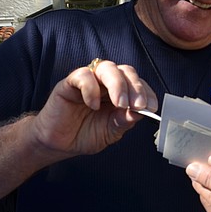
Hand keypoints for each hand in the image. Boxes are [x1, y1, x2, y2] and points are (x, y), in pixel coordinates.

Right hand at [29, 59, 157, 158]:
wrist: (58, 144)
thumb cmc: (85, 134)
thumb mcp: (111, 132)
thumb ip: (124, 121)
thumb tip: (140, 112)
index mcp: (119, 92)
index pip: (138, 83)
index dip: (147, 92)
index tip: (152, 107)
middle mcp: (105, 83)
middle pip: (125, 71)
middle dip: (135, 87)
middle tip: (138, 105)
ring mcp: (88, 81)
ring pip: (107, 67)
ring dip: (117, 84)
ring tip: (120, 103)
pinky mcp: (69, 83)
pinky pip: (83, 76)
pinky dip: (91, 88)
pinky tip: (93, 105)